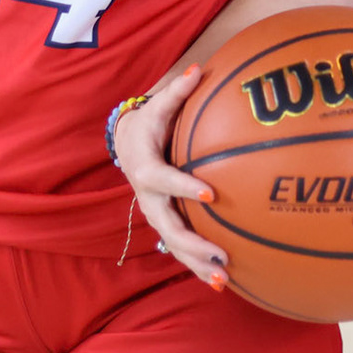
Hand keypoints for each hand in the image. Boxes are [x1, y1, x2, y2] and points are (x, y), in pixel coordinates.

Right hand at [114, 65, 229, 288]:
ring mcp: (157, 216)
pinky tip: (223, 283)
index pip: (166, 180)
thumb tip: (197, 69)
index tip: (211, 193)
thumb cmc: (150, 123)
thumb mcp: (159, 107)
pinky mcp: (166, 225)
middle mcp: (149, 199)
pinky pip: (181, 250)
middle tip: (222, 253)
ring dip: (197, 264)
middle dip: (194, 243)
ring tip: (224, 278)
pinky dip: (198, 267)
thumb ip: (178, 91)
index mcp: (148, 169)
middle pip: (170, 226)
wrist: (128, 146)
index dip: (185, 186)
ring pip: (175, 246)